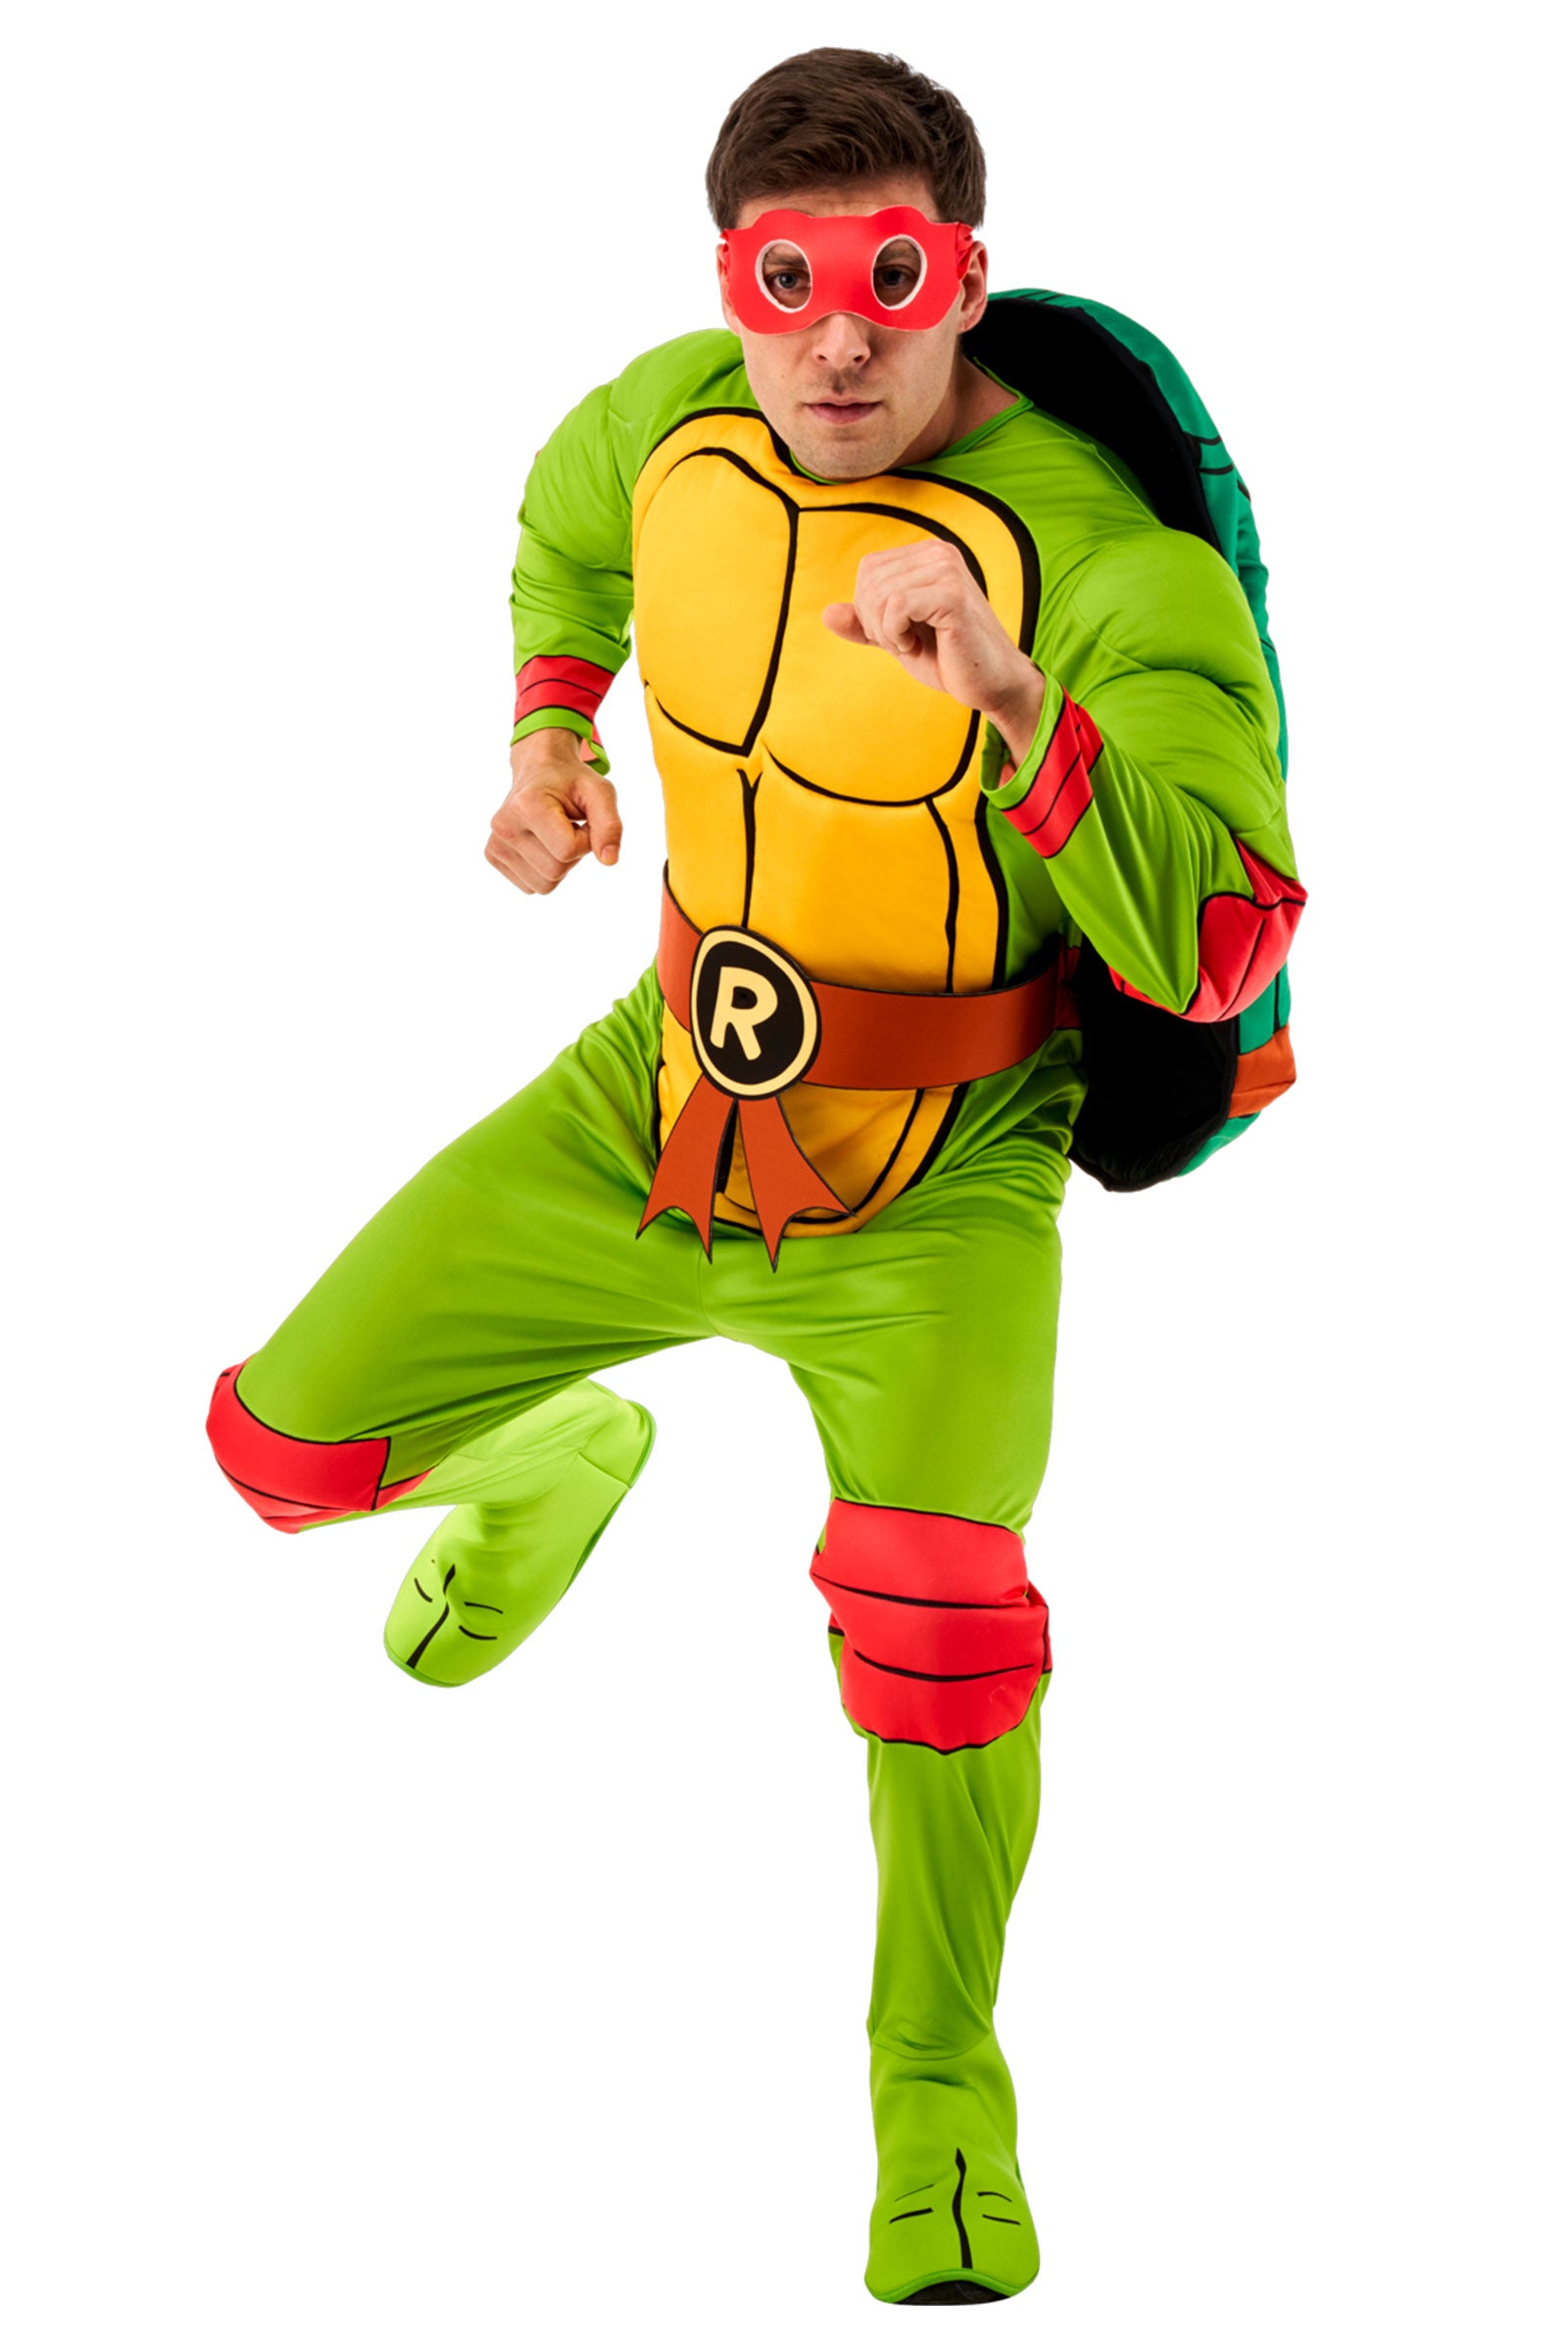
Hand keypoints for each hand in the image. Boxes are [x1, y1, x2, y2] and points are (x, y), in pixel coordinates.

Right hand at [486, 729, 622, 895]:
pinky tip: (542, 844)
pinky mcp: (493, 856)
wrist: (539, 769)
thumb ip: (610, 825)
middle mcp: (504, 826)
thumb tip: (609, 861)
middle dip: (573, 854)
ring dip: (560, 864)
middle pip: (555, 871)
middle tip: (569, 827)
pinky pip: (532, 886)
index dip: (586, 840)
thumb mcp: (600, 793)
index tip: (581, 820)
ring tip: (555, 835)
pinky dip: (545, 871)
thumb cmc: (572, 781)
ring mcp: (495, 843)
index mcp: (526, 805)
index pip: (568, 850)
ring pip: (545, 885)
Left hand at [823, 542, 1044, 765]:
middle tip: (904, 642)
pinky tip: (918, 645)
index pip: (868, 569)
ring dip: (886, 631)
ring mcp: (948, 569)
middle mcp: (939, 552)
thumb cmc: (949, 660)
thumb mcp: (897, 638)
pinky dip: (896, 634)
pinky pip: (896, 606)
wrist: (991, 684)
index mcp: (927, 555)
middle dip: (874, 621)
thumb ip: (865, 625)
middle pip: (869, 579)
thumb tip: (827, 614)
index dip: (868, 607)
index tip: (897, 631)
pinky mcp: (952, 593)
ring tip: (913, 644)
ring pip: (880, 593)